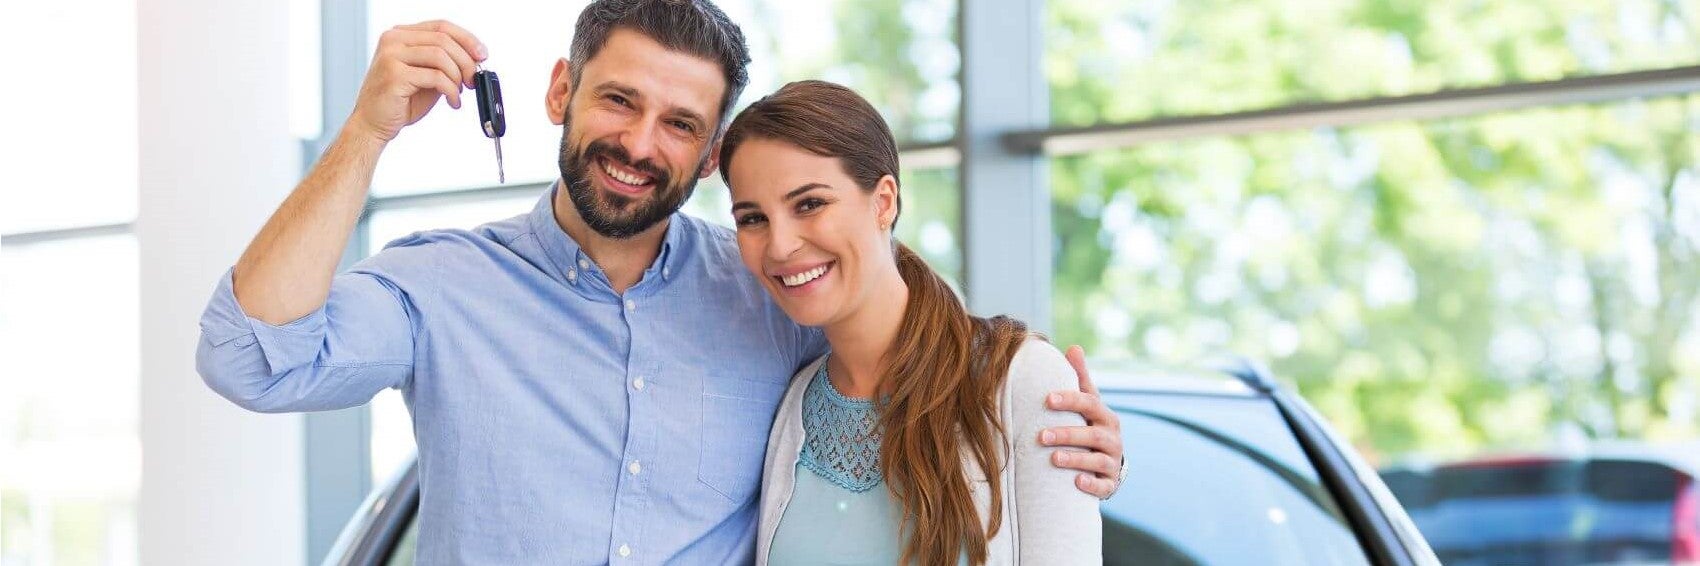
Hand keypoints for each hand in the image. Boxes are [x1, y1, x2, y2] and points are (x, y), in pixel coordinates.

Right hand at [347, 20, 486, 142]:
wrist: (372, 123)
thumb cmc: (399, 100)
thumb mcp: (427, 75)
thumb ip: (445, 63)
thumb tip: (475, 59)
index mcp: (401, 35)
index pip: (441, 26)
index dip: (467, 38)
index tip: (482, 54)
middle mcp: (393, 40)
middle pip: (443, 39)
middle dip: (466, 61)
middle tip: (473, 80)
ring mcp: (391, 55)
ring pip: (441, 56)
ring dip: (458, 77)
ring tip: (458, 93)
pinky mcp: (394, 74)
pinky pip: (436, 77)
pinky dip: (451, 91)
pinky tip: (452, 101)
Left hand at [1040, 345, 1124, 498]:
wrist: (1108, 464)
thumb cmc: (1091, 427)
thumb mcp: (1088, 404)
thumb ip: (1080, 379)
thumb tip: (1074, 347)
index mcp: (1105, 416)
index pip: (1090, 404)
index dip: (1070, 400)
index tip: (1047, 399)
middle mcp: (1112, 438)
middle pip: (1092, 434)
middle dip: (1067, 434)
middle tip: (1041, 436)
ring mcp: (1112, 462)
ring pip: (1097, 460)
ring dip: (1076, 458)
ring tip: (1053, 458)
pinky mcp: (1110, 483)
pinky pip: (1103, 486)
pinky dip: (1091, 484)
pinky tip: (1076, 482)